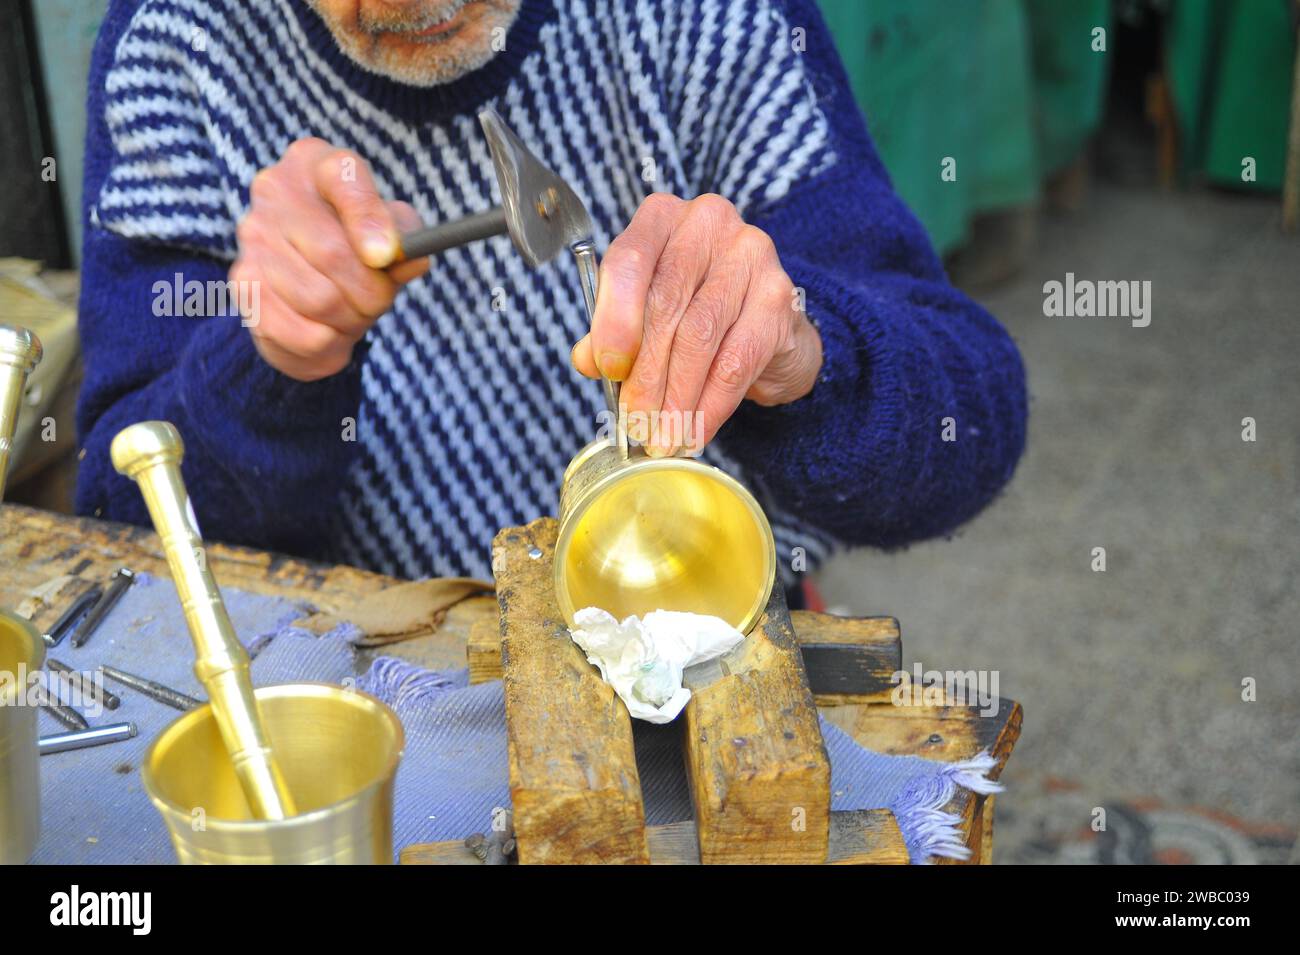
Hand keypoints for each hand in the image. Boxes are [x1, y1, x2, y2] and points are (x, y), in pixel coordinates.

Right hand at [231, 138, 427, 380]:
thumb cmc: (359, 253)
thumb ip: (406, 240)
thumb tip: (405, 255)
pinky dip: (326, 340)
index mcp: (316, 162)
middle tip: (380, 300)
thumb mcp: (392, 236)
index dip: (370, 221)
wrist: (310, 291)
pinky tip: (327, 329)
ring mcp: (252, 235)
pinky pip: (298, 328)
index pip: (343, 177)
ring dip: (351, 318)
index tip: (386, 257)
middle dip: (371, 291)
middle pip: (333, 253)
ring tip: (352, 311)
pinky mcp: (242, 282)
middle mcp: (275, 189)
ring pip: (318, 298)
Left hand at [571, 193, 821, 454]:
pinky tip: (696, 431)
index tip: (608, 371)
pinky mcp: (778, 296)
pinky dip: (711, 404)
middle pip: (665, 304)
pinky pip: (736, 360)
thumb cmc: (696, 310)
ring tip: (662, 435)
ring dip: (677, 396)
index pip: (628, 261)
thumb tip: (588, 361)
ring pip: (700, 334)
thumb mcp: (646, 315)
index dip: (614, 320)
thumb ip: (613, 333)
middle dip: (646, 374)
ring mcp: (749, 254)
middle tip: (635, 422)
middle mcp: (707, 223)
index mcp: (661, 218)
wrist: (769, 325)